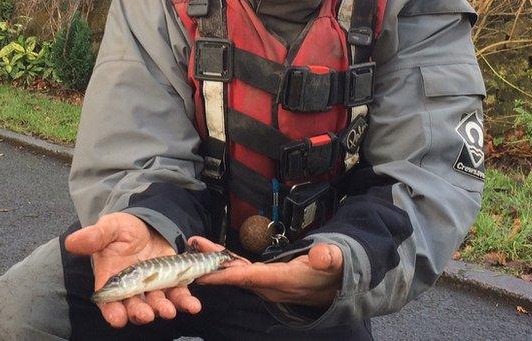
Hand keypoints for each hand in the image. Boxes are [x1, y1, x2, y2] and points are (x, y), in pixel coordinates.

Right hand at [64, 212, 201, 327]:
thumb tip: (71, 241)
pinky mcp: (172, 282)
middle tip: (146, 315)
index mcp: (111, 279)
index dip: (112, 311)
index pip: (109, 301)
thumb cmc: (123, 229)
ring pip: (157, 304)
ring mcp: (152, 287)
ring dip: (163, 309)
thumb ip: (94, 236)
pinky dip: (185, 302)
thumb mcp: (109, 228)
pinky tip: (193, 306)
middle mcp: (132, 289)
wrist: (147, 224)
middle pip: (134, 307)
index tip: (117, 318)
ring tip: (168, 311)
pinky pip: (178, 295)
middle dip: (139, 313)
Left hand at [191, 236, 343, 306]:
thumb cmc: (337, 271)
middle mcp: (271, 286)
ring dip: (216, 261)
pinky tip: (213, 253)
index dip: (227, 274)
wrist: (341, 285)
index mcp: (284, 281)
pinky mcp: (266, 279)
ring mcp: (267, 284)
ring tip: (195, 244)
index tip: (204, 272)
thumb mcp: (337, 262)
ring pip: (236, 273)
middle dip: (212, 265)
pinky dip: (227, 261)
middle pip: (236, 276)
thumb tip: (320, 256)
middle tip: (190, 248)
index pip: (251, 277)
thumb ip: (328, 258)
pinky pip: (242, 271)